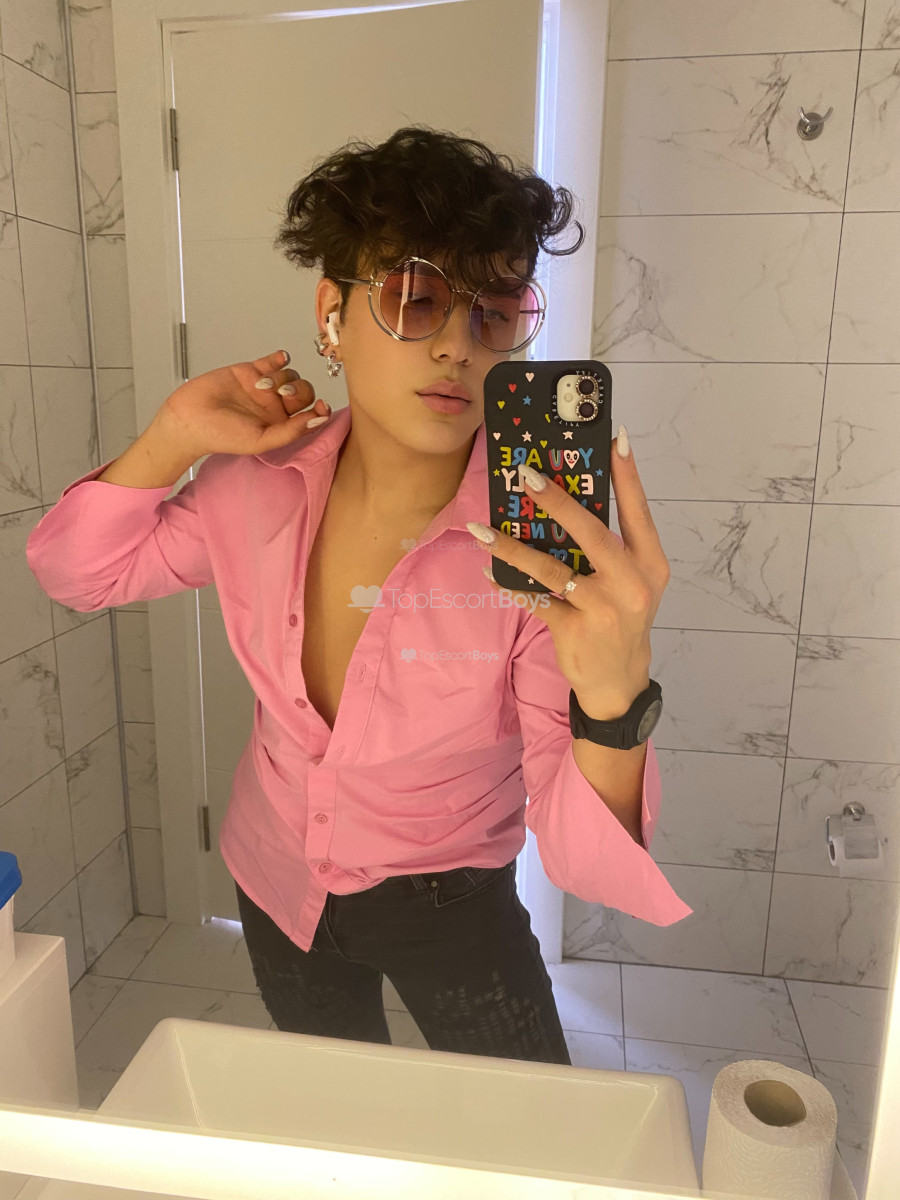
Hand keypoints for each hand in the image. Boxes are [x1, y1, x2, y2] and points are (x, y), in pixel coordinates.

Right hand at [154, 348, 330, 459]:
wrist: (189, 418)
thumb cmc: (222, 436)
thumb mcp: (261, 440)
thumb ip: (291, 431)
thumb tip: (319, 420)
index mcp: (281, 425)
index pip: (310, 414)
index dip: (319, 409)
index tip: (320, 406)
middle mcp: (275, 406)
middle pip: (303, 392)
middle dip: (298, 391)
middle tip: (280, 395)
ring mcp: (263, 387)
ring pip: (289, 375)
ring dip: (281, 378)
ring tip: (259, 386)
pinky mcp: (249, 371)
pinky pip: (273, 361)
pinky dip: (280, 358)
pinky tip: (280, 359)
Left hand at [470, 430, 669, 718]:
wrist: (619, 681)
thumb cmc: (622, 620)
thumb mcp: (632, 582)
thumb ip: (614, 548)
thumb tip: (571, 503)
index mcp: (650, 564)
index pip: (638, 511)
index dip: (627, 474)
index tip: (615, 437)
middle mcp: (631, 584)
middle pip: (593, 534)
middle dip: (558, 501)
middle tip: (528, 476)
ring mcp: (603, 609)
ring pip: (552, 569)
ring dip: (513, 547)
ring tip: (482, 530)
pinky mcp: (575, 630)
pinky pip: (534, 599)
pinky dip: (510, 584)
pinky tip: (491, 569)